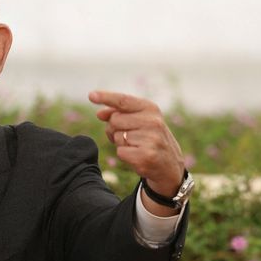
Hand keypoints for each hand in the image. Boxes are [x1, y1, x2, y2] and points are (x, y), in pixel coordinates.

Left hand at [89, 90, 184, 214]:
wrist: (169, 164)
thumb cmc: (149, 138)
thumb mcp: (139, 120)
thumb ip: (119, 113)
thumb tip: (99, 113)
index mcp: (150, 109)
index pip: (123, 100)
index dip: (106, 97)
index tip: (91, 95)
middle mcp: (153, 121)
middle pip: (114, 120)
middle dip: (114, 129)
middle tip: (128, 136)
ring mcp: (150, 139)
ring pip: (117, 137)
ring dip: (121, 143)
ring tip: (136, 146)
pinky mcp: (145, 156)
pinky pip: (120, 152)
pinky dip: (125, 155)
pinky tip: (138, 156)